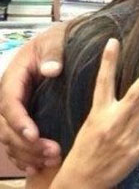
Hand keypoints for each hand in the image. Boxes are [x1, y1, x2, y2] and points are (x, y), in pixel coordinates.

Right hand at [0, 23, 66, 171]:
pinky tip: (37, 167)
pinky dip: (24, 155)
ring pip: (12, 138)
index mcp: (13, 77)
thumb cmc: (58, 39)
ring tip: (51, 161)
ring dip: (28, 153)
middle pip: (8, 127)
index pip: (10, 103)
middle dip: (27, 144)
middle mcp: (10, 96)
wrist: (62, 41)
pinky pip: (17, 140)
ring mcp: (16, 108)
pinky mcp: (25, 116)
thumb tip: (51, 69)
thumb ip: (53, 52)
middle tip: (51, 153)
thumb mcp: (56, 40)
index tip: (34, 135)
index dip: (19, 121)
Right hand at [48, 38, 138, 188]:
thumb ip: (110, 108)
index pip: (103, 81)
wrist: (80, 183)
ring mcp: (125, 136)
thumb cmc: (86, 150)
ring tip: (138, 123)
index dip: (109, 60)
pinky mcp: (135, 151)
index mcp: (98, 113)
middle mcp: (113, 121)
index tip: (114, 41)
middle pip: (137, 92)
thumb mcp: (92, 124)